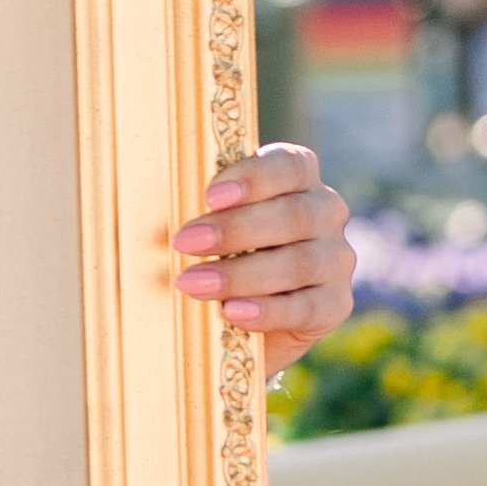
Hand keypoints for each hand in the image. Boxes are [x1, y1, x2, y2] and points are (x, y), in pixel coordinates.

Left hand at [176, 141, 354, 382]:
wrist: (242, 320)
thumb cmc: (216, 254)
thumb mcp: (206, 227)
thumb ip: (196, 214)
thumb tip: (151, 220)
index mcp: (297, 179)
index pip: (291, 165)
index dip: (254, 178)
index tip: (211, 196)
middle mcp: (326, 212)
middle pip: (294, 215)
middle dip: (236, 229)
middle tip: (185, 242)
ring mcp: (335, 258)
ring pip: (300, 262)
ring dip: (242, 274)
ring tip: (193, 284)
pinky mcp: (335, 304)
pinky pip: (307, 306)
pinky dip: (268, 311)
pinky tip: (233, 312)